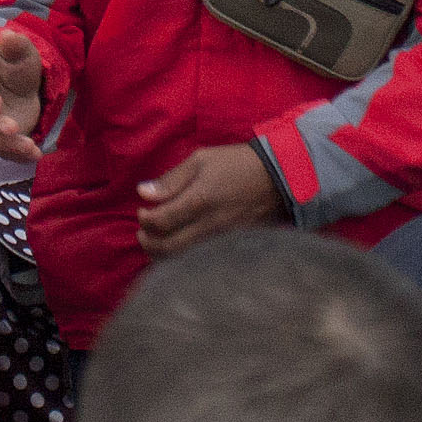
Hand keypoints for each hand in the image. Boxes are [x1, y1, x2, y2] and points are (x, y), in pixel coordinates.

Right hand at [0, 31, 47, 162]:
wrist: (20, 87)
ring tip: (30, 147)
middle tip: (14, 127)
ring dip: (7, 146)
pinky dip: (17, 156)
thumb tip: (8, 36)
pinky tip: (35, 155)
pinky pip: (4, 152)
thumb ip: (16, 45)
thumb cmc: (16, 66)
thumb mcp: (21, 52)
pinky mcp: (0, 140)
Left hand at [135, 143, 284, 255]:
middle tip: (143, 233)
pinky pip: (201, 261)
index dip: (144, 220)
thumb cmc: (236, 164)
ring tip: (156, 243)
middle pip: (168, 247)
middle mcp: (209, 225)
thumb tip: (142, 192)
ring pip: (184, 259)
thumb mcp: (201, 160)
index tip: (143, 211)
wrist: (279, 179)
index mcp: (199, 200)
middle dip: (148, 242)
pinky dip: (184, 260)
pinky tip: (178, 250)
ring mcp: (222, 240)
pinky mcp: (232, 247)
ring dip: (163, 255)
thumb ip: (171, 179)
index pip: (160, 221)